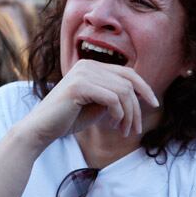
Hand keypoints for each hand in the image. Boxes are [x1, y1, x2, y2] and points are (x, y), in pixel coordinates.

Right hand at [15, 60, 158, 145]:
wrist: (41, 129)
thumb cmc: (68, 119)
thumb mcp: (97, 105)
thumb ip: (114, 97)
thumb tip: (138, 97)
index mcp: (92, 66)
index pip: (127, 73)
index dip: (144, 88)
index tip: (154, 104)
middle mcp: (88, 64)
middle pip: (128, 82)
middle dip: (136, 108)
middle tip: (135, 129)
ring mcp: (83, 73)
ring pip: (123, 92)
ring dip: (128, 115)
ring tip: (124, 131)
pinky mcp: (79, 86)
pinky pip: (112, 99)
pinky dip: (118, 114)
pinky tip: (113, 126)